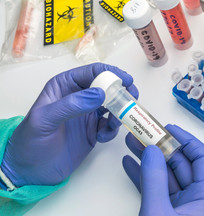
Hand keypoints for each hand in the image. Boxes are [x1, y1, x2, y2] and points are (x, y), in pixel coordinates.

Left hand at [1, 63, 137, 186]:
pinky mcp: (94, 130)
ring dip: (119, 112)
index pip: (91, 72)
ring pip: (113, 105)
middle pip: (107, 87)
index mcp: (65, 86)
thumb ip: (71, 105)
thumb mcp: (44, 120)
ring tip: (114, 123)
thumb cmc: (30, 142)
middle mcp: (79, 97)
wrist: (32, 171)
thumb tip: (100, 94)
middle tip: (132, 98)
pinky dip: (112, 130)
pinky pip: (110, 125)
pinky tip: (102, 137)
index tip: (126, 81)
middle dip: (122, 91)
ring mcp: (88, 114)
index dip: (111, 74)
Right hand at [123, 124, 203, 215]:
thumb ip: (154, 181)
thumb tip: (152, 150)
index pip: (202, 158)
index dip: (186, 140)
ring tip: (131, 142)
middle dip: (160, 147)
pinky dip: (141, 177)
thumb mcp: (159, 212)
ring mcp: (180, 207)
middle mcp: (195, 199)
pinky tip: (129, 164)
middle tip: (143, 132)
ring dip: (148, 159)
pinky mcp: (165, 213)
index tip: (167, 128)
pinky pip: (155, 190)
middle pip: (181, 164)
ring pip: (165, 175)